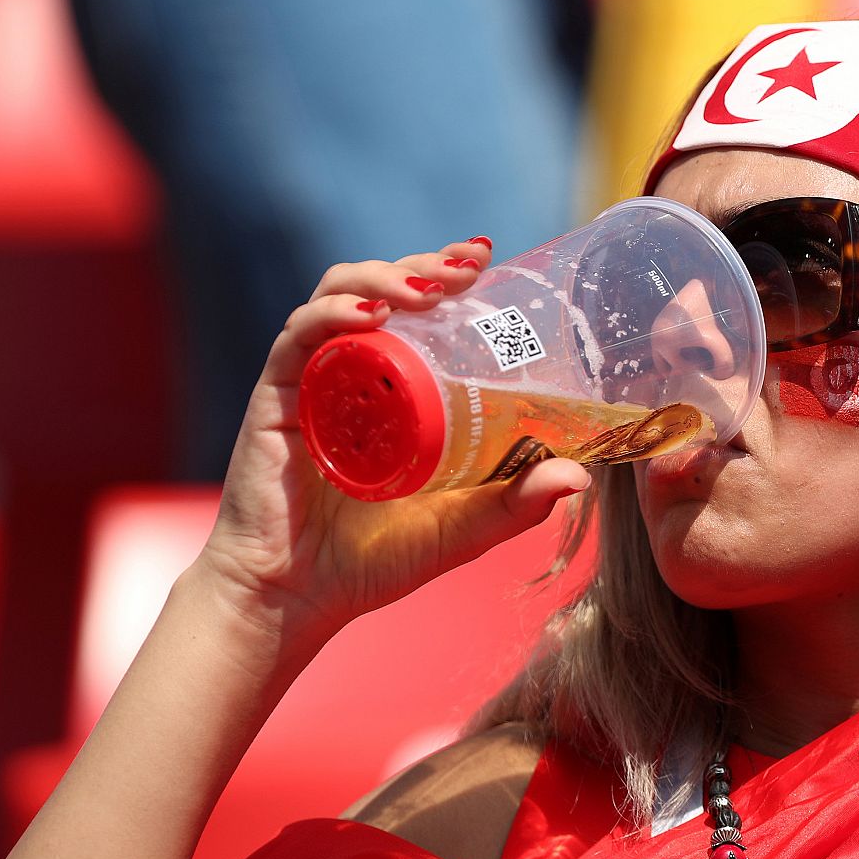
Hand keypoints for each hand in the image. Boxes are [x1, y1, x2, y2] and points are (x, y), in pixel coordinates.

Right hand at [194, 239, 590, 640]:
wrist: (294, 599)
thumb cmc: (372, 561)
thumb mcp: (461, 527)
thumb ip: (514, 503)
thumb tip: (580, 478)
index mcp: (394, 388)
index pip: (419, 310)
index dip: (447, 274)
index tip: (486, 260)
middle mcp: (352, 373)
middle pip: (383, 288)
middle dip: (424, 264)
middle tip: (468, 265)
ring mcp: (313, 381)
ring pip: (340, 296)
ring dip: (383, 277)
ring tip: (424, 288)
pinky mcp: (278, 398)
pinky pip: (299, 338)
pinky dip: (331, 315)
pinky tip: (367, 316)